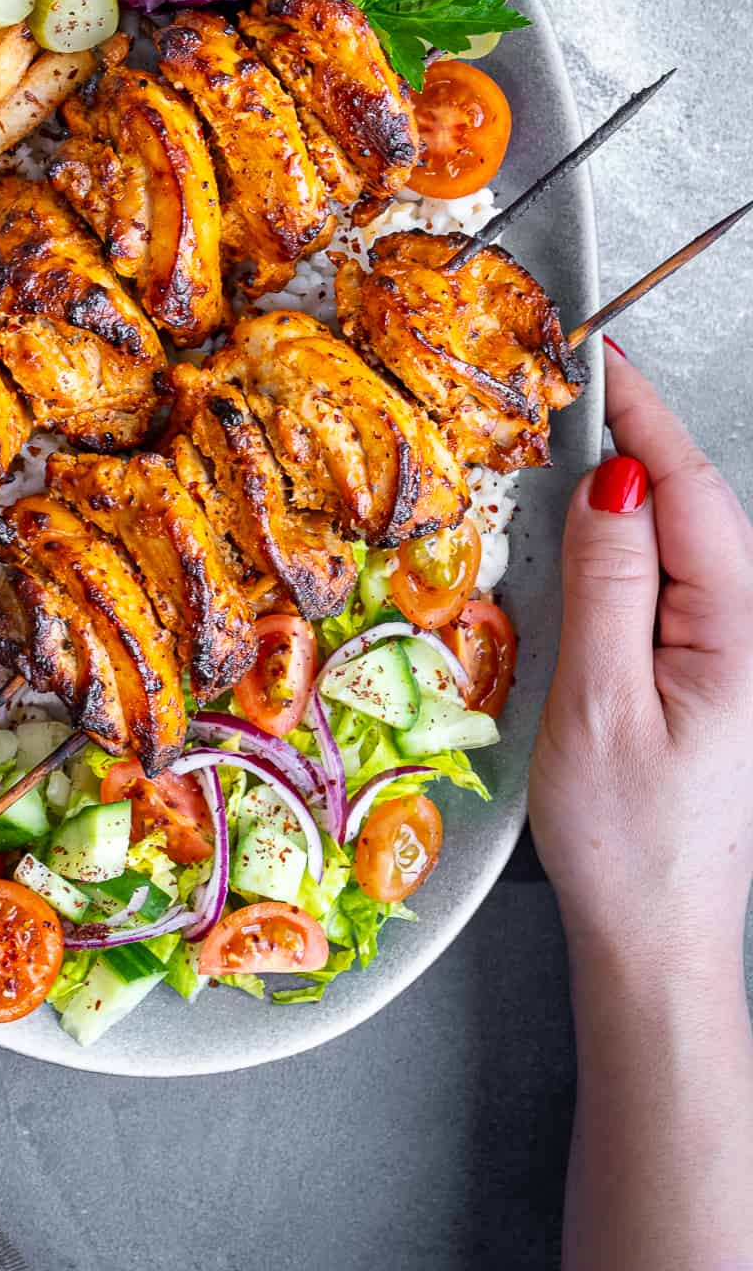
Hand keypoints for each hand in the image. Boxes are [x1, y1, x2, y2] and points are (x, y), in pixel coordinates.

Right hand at [530, 342, 752, 954]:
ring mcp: (726, 656)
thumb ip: (607, 585)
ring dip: (623, 490)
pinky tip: (582, 537)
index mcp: (735, 631)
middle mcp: (745, 634)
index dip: (642, 415)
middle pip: (690, 506)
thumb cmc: (630, 843)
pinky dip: (622, 545)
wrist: (654, 942)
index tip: (598, 355)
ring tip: (563, 445)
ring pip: (676, 543)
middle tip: (563, 388)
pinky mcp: (700, 678)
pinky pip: (664, 585)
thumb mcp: (599, 705)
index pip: (688, 490)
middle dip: (631, 437)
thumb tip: (607, 483)